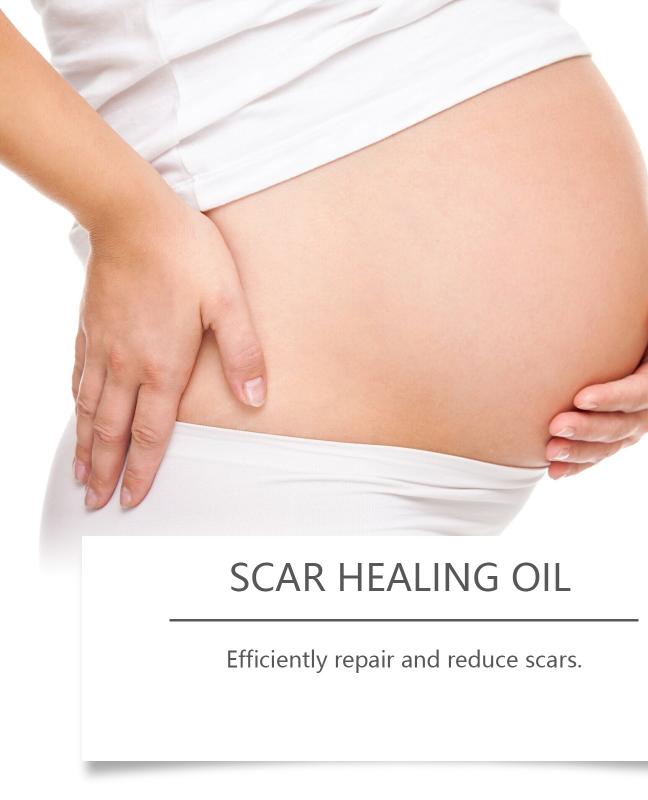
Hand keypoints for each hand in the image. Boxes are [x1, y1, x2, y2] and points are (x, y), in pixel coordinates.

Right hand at [71, 194, 266, 508]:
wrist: (131, 214)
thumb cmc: (185, 254)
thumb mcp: (228, 301)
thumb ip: (243, 353)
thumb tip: (257, 398)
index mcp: (162, 364)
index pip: (151, 432)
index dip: (143, 469)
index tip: (133, 498)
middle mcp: (125, 364)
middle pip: (112, 430)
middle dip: (105, 470)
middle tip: (97, 502)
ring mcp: (102, 346)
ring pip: (89, 410)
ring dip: (85, 447)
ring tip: (80, 475)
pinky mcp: (89, 328)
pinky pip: (78, 379)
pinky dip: (77, 407)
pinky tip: (77, 415)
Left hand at [546, 298, 647, 478]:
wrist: (646, 344)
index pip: (641, 393)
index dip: (613, 397)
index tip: (581, 397)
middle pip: (620, 426)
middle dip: (589, 429)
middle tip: (557, 426)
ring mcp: (632, 428)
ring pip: (605, 446)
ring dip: (578, 452)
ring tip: (551, 451)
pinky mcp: (614, 437)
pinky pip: (596, 455)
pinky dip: (576, 466)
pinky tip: (554, 472)